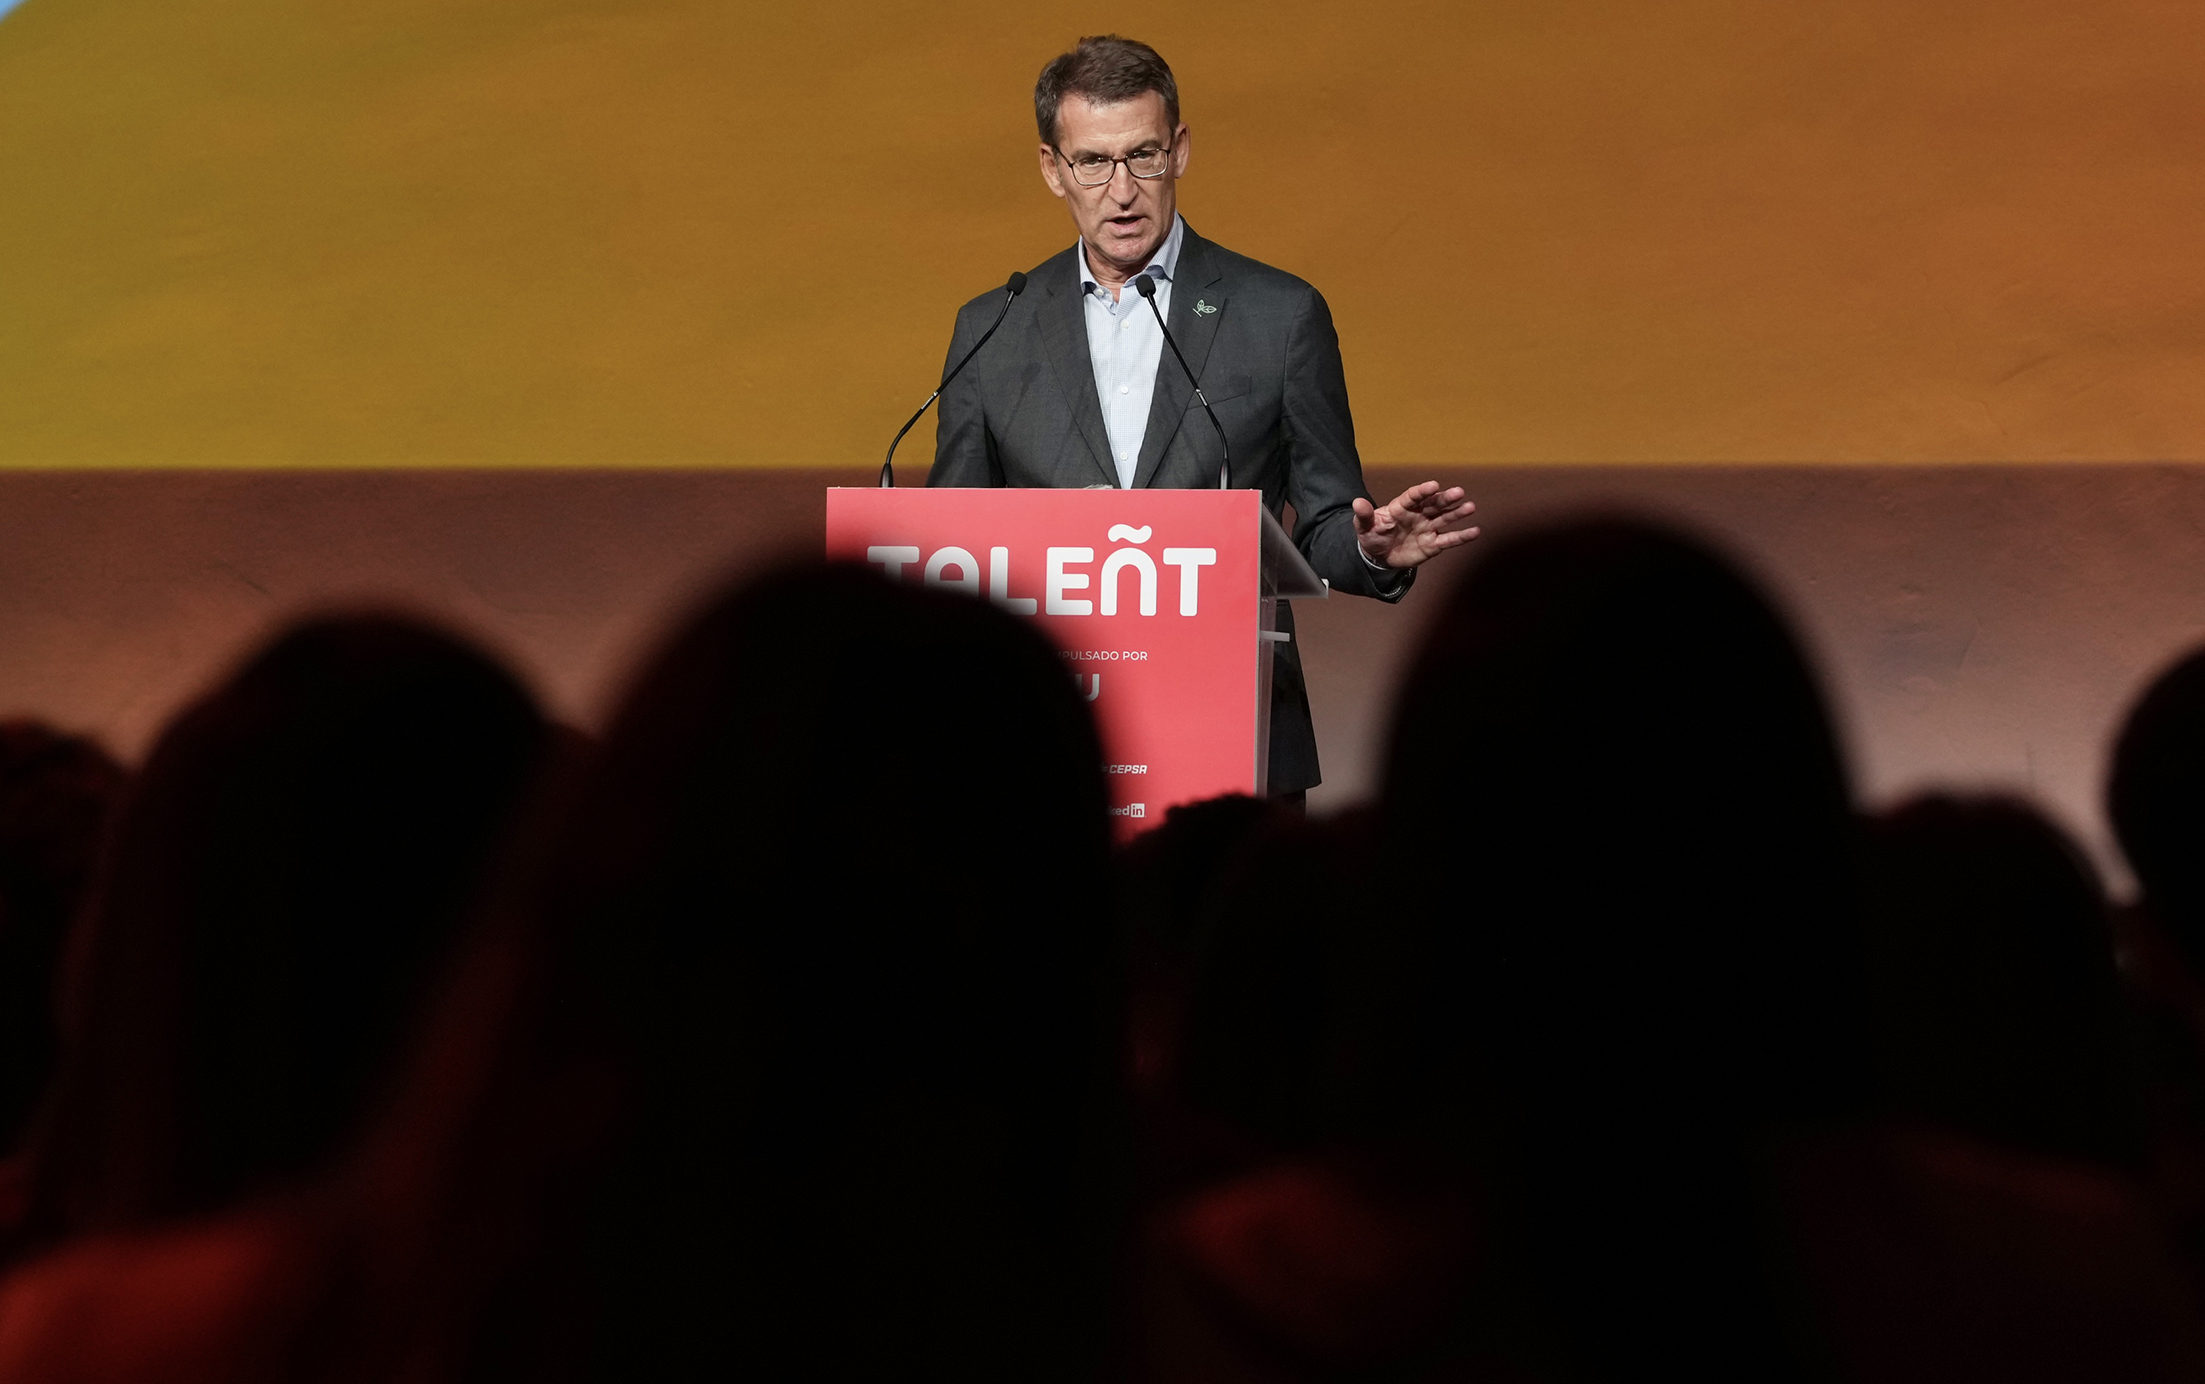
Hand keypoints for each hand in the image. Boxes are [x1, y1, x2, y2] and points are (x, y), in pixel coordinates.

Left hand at [1353, 482, 1479, 568]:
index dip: (1423, 491)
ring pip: (1444, 519)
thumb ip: (1364, 515)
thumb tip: (1357, 502)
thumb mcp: (1364, 526)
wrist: (1379, 555)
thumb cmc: (1372, 535)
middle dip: (1446, 499)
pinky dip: (1462, 536)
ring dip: (1457, 513)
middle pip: (1434, 504)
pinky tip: (1475, 531)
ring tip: (1471, 507)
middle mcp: (1418, 514)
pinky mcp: (1433, 544)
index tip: (1434, 485)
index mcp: (1402, 507)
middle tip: (1459, 492)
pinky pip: (1448, 540)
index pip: (1414, 496)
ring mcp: (1427, 528)